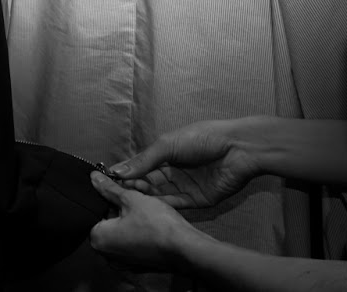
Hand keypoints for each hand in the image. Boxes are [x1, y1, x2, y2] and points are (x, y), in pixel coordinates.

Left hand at [88, 171, 205, 273]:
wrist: (186, 249)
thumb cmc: (157, 224)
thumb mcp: (131, 199)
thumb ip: (109, 188)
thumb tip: (93, 177)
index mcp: (98, 239)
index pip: (95, 210)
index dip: (107, 195)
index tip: (118, 186)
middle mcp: (107, 254)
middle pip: (109, 220)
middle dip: (120, 204)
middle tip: (133, 192)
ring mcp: (123, 260)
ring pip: (122, 228)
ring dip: (131, 213)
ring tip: (144, 201)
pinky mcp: (138, 263)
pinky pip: (133, 239)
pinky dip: (139, 227)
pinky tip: (151, 217)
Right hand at [108, 120, 258, 209]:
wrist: (238, 149)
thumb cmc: (202, 138)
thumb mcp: (166, 145)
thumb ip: (143, 160)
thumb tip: (117, 171)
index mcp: (166, 155)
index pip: (141, 166)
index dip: (126, 172)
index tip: (109, 179)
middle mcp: (174, 172)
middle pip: (148, 182)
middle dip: (134, 186)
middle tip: (119, 191)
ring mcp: (186, 187)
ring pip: (160, 195)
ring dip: (146, 197)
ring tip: (131, 198)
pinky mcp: (198, 200)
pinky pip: (177, 205)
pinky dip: (163, 205)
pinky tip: (149, 206)